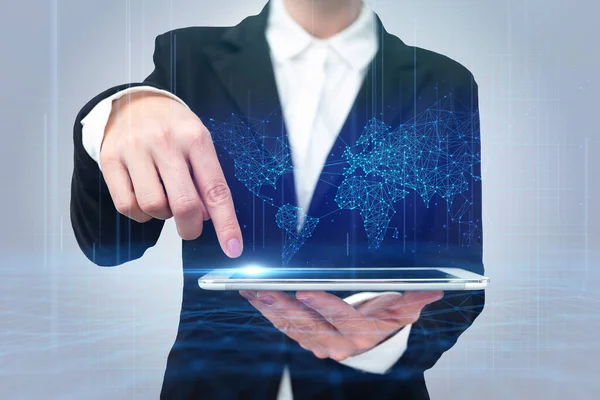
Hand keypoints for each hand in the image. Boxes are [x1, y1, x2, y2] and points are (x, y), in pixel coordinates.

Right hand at [100, 91, 242, 256]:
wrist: (134, 103)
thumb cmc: (174, 130)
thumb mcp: (198, 145)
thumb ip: (206, 180)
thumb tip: (207, 218)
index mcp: (195, 138)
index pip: (216, 189)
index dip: (226, 223)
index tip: (234, 248)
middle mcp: (165, 142)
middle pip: (184, 205)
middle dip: (191, 228)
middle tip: (191, 227)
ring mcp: (135, 150)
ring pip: (153, 208)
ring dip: (163, 216)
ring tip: (164, 198)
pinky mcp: (109, 160)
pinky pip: (127, 206)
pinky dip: (140, 213)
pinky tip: (144, 197)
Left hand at [240, 290, 442, 360]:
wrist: (377, 339)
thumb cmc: (388, 316)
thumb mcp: (405, 306)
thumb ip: (416, 297)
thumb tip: (434, 288)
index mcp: (364, 334)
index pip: (343, 318)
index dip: (323, 304)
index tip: (304, 290)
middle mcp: (339, 344)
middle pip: (309, 325)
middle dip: (283, 307)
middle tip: (263, 289)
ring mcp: (320, 345)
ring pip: (291, 328)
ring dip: (269, 310)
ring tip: (252, 290)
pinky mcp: (307, 341)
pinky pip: (284, 329)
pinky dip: (268, 313)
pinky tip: (255, 296)